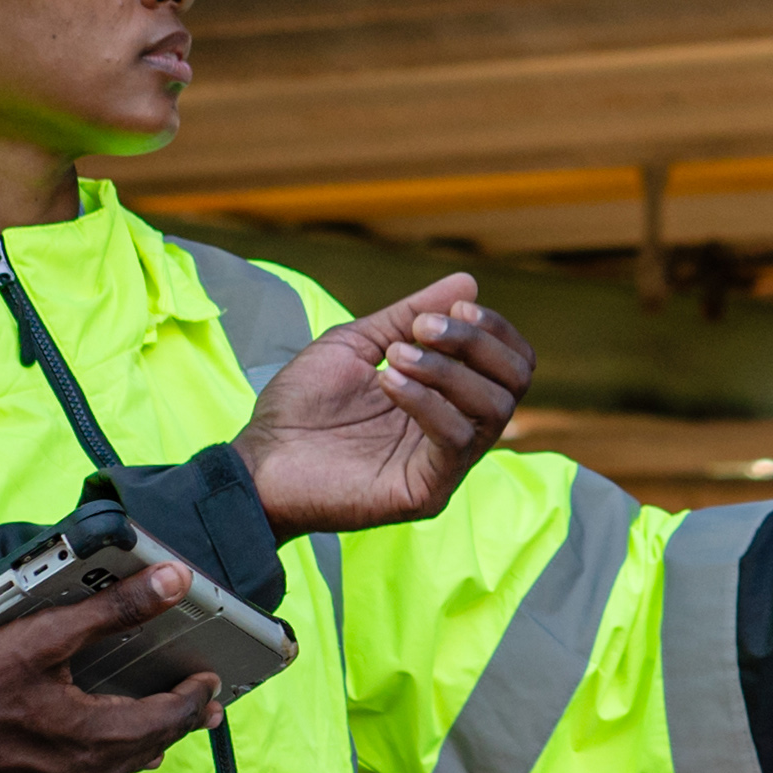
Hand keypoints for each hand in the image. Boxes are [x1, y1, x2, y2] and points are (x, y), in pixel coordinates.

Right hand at [0, 568, 226, 772]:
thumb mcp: (41, 637)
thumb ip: (110, 610)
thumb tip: (169, 584)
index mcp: (96, 737)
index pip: (168, 717)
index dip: (193, 697)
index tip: (208, 682)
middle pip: (146, 748)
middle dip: (176, 723)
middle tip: (199, 710)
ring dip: (137, 747)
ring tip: (152, 736)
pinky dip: (92, 768)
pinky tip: (84, 759)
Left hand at [239, 271, 535, 532]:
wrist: (257, 462)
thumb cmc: (300, 407)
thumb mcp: (358, 342)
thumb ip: (411, 315)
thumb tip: (468, 281)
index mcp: (446, 397)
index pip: (509, 362)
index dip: (492, 328)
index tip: (454, 307)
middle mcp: (456, 430)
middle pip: (515, 382)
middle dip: (477, 342)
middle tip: (423, 328)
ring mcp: (444, 464)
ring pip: (494, 409)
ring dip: (448, 370)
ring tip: (394, 356)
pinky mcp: (427, 491)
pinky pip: (456, 441)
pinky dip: (428, 401)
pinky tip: (388, 382)